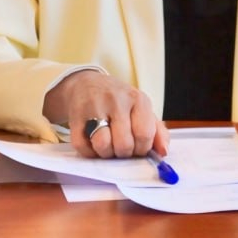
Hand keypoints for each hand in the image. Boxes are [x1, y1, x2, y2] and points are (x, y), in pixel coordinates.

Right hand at [45, 70, 169, 158]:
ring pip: (103, 145)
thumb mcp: (142, 109)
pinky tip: (92, 142)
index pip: (144, 134)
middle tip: (121, 147)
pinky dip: (88, 152)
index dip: (142, 149)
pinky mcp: (75, 116)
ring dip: (106, 153)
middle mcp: (116, 100)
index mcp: (137, 99)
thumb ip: (157, 131)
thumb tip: (162, 152)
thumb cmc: (119, 102)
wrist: (86, 84)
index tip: (137, 149)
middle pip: (124, 144)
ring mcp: (94, 106)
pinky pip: (82, 146)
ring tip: (107, 145)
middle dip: (124, 153)